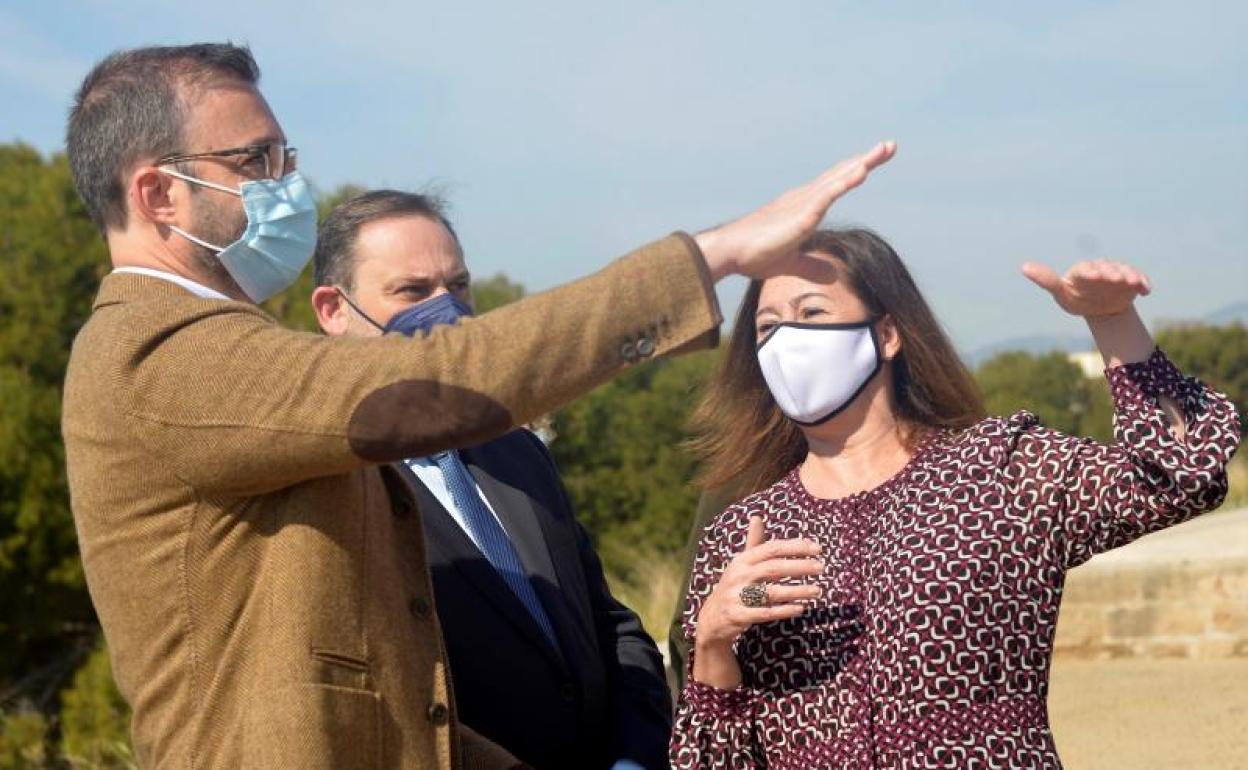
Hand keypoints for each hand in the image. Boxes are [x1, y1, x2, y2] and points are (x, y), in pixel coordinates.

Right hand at [694, 516, 822, 651]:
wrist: (712, 617)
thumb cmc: (734, 585)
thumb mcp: (741, 563)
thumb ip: (753, 542)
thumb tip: (757, 517)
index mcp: (742, 560)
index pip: (771, 548)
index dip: (795, 546)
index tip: (817, 548)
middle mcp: (738, 575)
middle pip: (773, 568)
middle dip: (800, 566)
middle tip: (821, 567)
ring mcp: (736, 596)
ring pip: (772, 592)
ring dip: (797, 591)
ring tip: (817, 590)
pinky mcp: (738, 615)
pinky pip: (765, 613)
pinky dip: (784, 610)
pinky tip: (801, 608)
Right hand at [696, 141, 896, 280]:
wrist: (731, 251)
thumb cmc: (754, 254)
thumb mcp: (791, 262)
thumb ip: (812, 266)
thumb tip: (832, 274)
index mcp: (803, 206)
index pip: (834, 184)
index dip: (854, 173)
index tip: (873, 162)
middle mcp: (805, 197)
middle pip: (842, 173)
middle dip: (867, 159)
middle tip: (890, 145)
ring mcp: (804, 203)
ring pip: (839, 178)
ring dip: (863, 163)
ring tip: (885, 149)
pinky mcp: (802, 214)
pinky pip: (828, 194)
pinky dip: (846, 181)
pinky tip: (863, 171)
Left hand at [1022, 259, 1151, 317]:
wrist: (1099, 310)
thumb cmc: (1076, 299)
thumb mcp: (1061, 293)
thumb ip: (1047, 280)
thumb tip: (1024, 266)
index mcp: (1083, 271)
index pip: (1086, 269)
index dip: (1090, 272)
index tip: (1093, 276)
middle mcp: (1103, 269)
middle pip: (1108, 268)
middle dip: (1111, 272)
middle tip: (1114, 278)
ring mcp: (1119, 274)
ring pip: (1125, 272)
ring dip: (1129, 276)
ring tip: (1133, 282)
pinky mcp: (1132, 282)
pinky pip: (1140, 280)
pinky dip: (1143, 283)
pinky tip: (1145, 291)